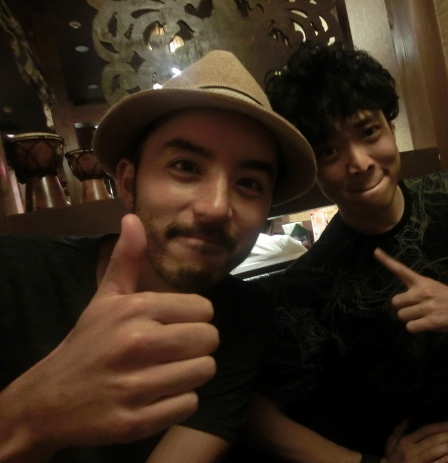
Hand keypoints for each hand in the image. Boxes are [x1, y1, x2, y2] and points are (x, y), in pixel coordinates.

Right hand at [0, 214, 217, 458]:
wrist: (46, 400)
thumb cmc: (86, 345)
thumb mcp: (104, 299)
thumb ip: (126, 260)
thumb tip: (133, 218)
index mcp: (134, 310)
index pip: (204, 309)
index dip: (194, 319)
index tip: (175, 326)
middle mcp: (137, 344)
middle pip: (209, 340)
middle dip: (196, 346)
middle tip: (173, 352)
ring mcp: (136, 385)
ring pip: (204, 371)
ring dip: (190, 374)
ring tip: (165, 373)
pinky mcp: (136, 420)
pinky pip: (189, 404)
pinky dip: (178, 402)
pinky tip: (156, 397)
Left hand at [374, 248, 447, 332]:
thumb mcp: (432, 285)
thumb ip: (415, 289)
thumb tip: (398, 302)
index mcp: (422, 282)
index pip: (401, 269)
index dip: (387, 261)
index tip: (375, 251)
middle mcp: (423, 292)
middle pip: (395, 302)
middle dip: (403, 308)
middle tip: (415, 309)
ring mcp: (427, 307)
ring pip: (402, 316)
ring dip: (410, 319)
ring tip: (423, 317)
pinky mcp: (432, 321)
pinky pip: (410, 327)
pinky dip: (415, 328)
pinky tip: (426, 325)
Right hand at [383, 420, 447, 462]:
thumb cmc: (390, 458)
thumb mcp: (390, 443)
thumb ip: (398, 431)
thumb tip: (406, 419)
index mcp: (406, 442)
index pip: (425, 431)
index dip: (439, 427)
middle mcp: (412, 451)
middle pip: (432, 441)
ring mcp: (418, 462)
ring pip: (434, 453)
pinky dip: (443, 461)